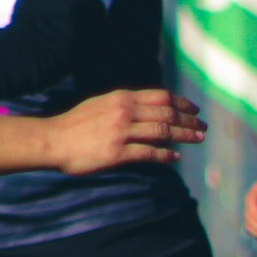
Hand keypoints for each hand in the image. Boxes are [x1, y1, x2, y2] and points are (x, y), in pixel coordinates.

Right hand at [49, 88, 203, 174]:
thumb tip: (146, 109)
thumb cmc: (75, 124)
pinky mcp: (117, 153)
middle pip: (166, 114)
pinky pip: (149, 153)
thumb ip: (124, 105)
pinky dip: (165, 155)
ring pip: (162, 132)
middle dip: (188, 121)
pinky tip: (175, 158)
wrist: (52, 140)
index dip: (181, 104)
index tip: (194, 110)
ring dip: (184, 136)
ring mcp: (121, 132)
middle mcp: (125, 112)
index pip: (160, 97)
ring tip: (197, 139)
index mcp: (122, 98)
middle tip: (203, 128)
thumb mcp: (101, 104)